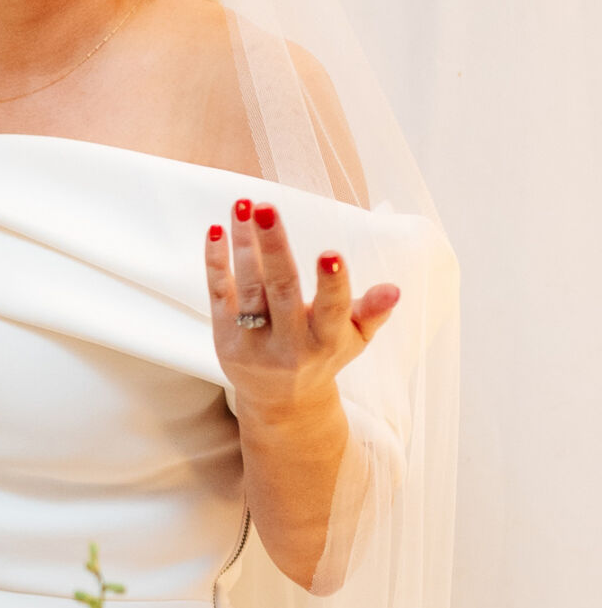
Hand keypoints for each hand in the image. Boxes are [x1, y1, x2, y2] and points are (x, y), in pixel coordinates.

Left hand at [205, 197, 398, 422]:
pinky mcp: (223, 336)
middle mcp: (288, 345)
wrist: (280, 402)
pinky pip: (218, 295)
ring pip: (247, 288)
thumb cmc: (323, 356)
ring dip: (244, 245)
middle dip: (275, 248)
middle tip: (266, 208)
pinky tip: (216, 231)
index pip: (331, 311)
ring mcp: (251, 342)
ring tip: (244, 205)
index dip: (332, 285)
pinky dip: (215, 263)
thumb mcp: (354, 339)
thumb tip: (393, 289)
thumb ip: (372, 312)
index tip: (329, 254)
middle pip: (281, 291)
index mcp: (326, 342)